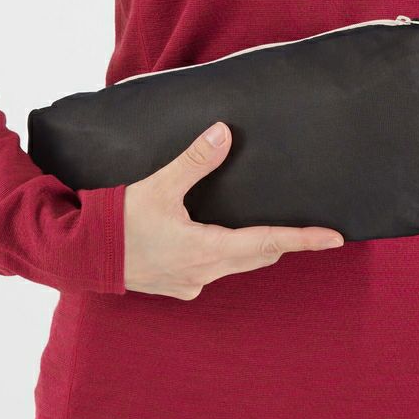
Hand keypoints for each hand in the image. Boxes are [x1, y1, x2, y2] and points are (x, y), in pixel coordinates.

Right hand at [123, 122, 344, 298]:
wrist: (84, 256)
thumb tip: (224, 133)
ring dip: (254, 249)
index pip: (267, 243)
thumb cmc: (119, 223)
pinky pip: (215, 271)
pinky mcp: (178, 285)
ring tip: (268, 231)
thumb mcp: (158, 186)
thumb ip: (194, 160)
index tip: (334, 238)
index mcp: (206, 249)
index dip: (303, 239)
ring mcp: (191, 282)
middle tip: (304, 228)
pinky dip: (227, 255)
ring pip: (237, 265)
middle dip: (281, 242)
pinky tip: (219, 241)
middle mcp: (204, 272)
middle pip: (257, 256)